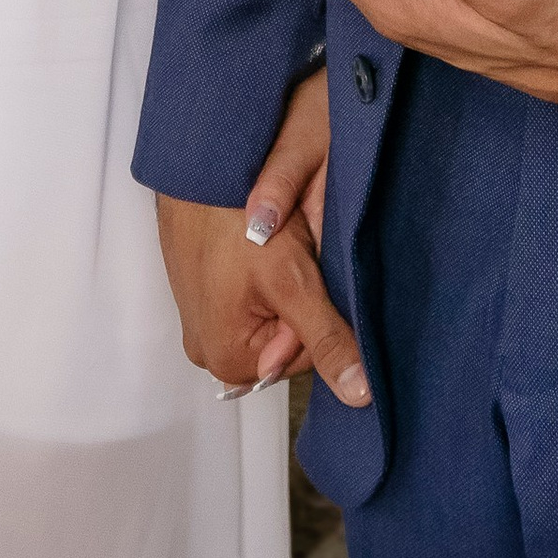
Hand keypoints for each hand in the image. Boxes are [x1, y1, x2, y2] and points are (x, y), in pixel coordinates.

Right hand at [155, 90, 370, 410]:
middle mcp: (206, 350)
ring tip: (279, 247)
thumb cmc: (235, 217)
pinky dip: (266, 274)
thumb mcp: (294, 281)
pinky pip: (248, 297)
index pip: (306, 358)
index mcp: (225, 360)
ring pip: (271, 315)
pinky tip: (263, 244)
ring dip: (285, 285)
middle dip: (302, 301)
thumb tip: (360, 397)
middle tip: (293, 256)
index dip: (319, 315)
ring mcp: (200, 320)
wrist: (197, 160)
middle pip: (287, 341)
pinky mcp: (199, 293)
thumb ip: (327, 340)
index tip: (306, 275)